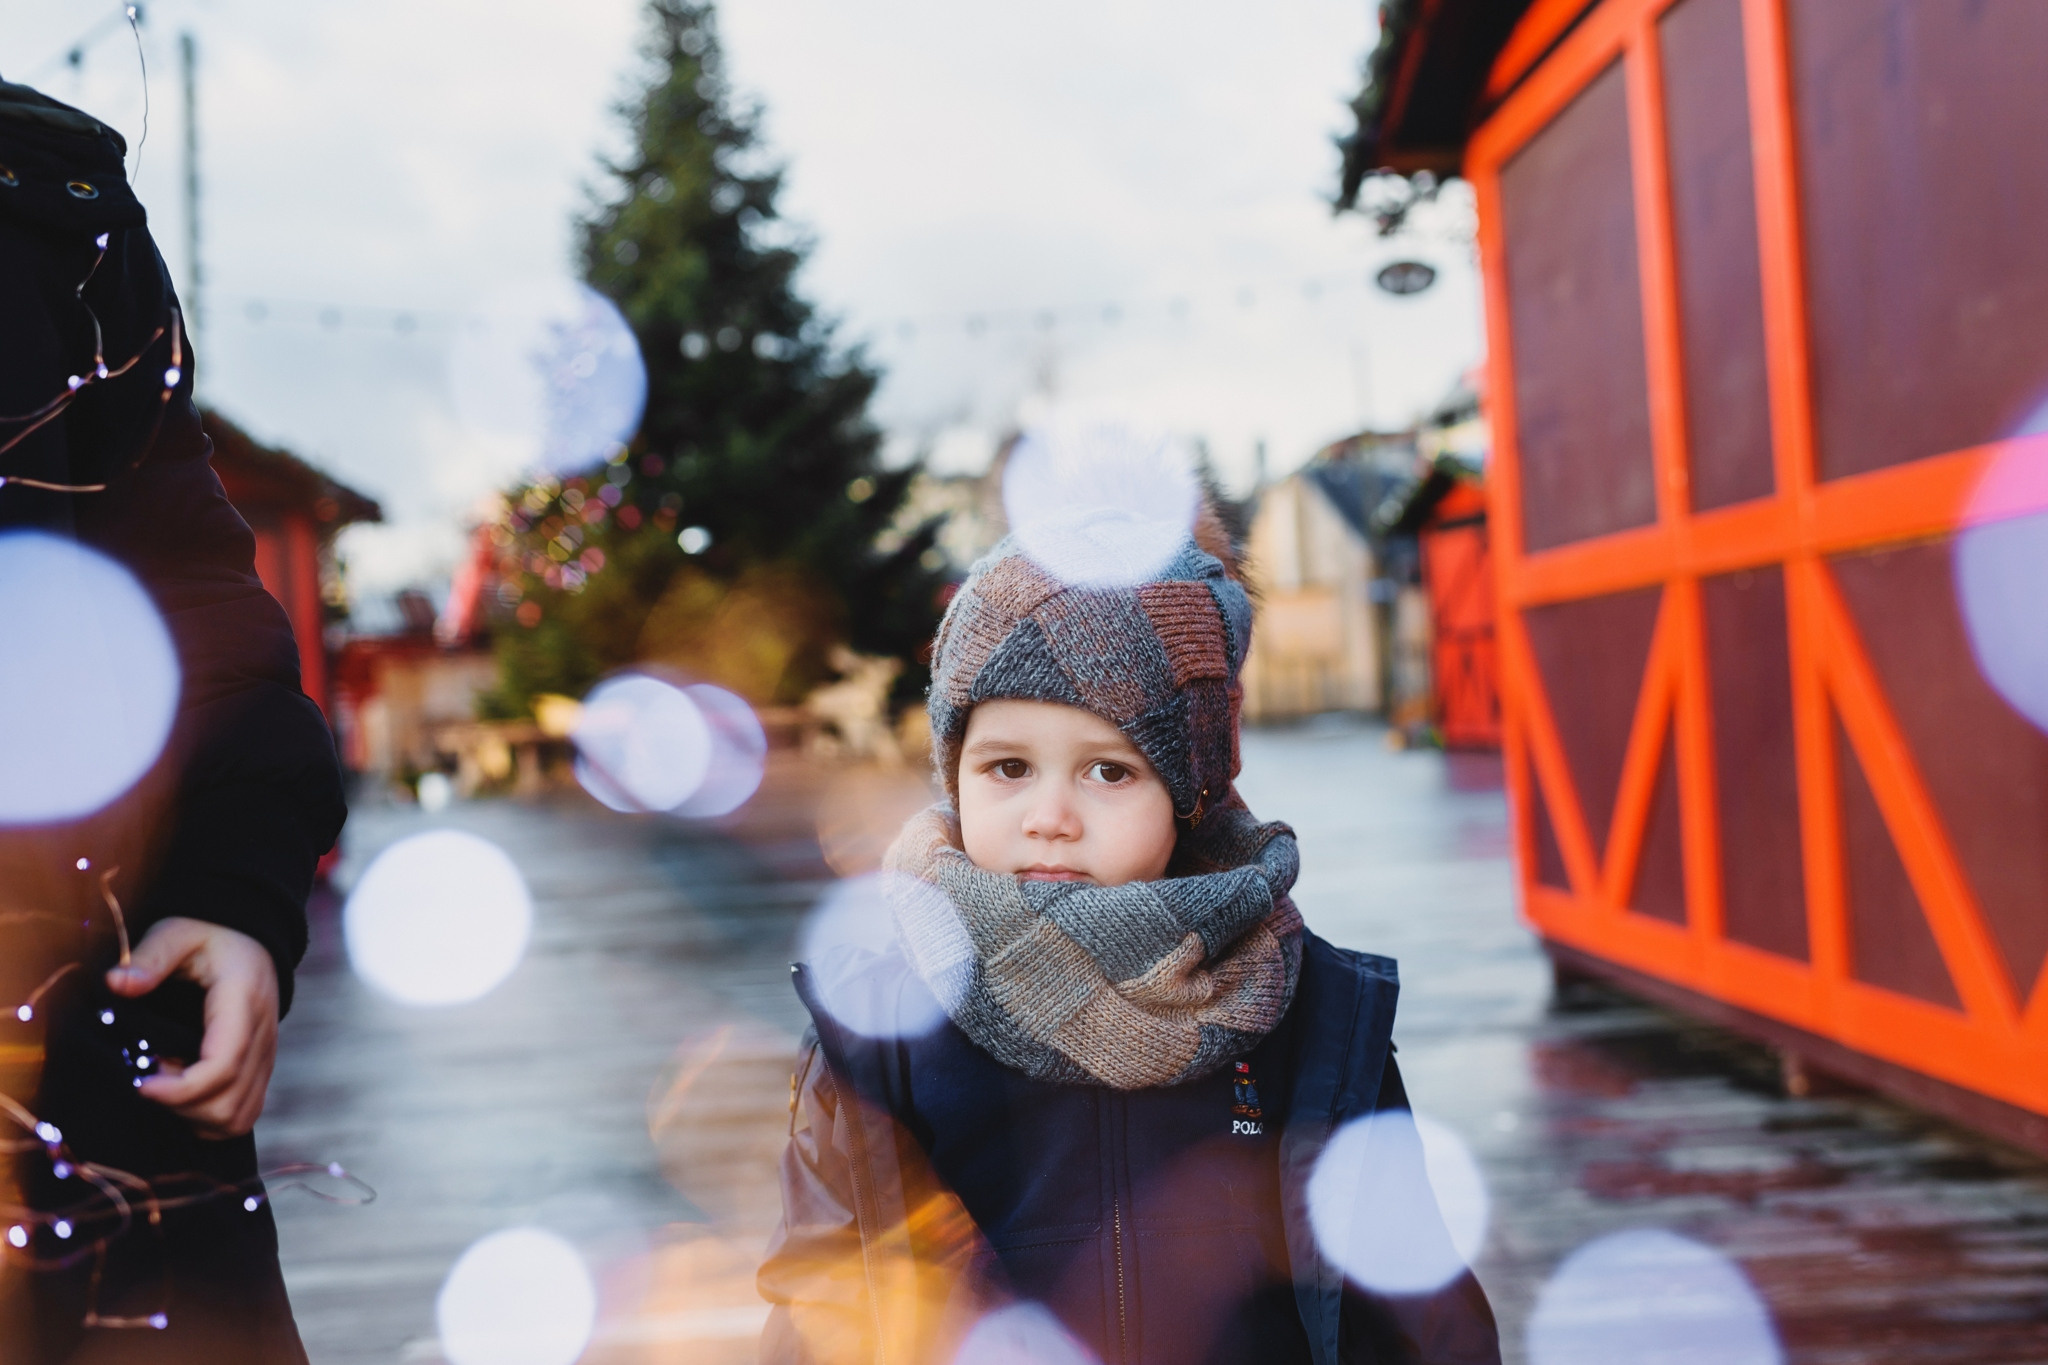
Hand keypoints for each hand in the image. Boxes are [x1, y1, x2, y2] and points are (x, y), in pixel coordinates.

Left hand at [104, 918, 279, 1138]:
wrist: (250, 934)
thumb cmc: (209, 934)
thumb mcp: (176, 933)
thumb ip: (149, 958)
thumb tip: (117, 984)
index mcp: (244, 1002)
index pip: (223, 1065)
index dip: (181, 1089)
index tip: (141, 1085)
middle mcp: (263, 1034)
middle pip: (229, 1102)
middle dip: (181, 1107)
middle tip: (148, 1080)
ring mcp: (267, 1055)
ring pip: (238, 1117)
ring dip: (195, 1116)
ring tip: (167, 1086)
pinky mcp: (262, 1067)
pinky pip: (244, 1113)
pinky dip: (210, 1117)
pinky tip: (184, 1093)